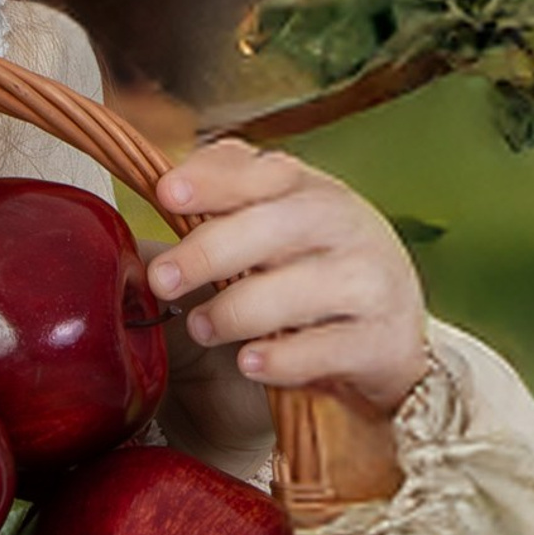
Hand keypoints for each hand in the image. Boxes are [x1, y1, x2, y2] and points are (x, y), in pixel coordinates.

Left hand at [144, 138, 428, 422]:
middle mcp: (346, 227)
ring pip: (298, 291)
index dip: (214, 180)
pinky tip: (250, 362)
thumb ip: (217, 217)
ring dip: (237, 310)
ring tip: (202, 326)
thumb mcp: (272, 234)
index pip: (263, 171)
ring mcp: (370, 283)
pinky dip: (281, 359)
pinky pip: (325, 349)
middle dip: (211, 250)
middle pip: (277, 226)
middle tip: (163, 278)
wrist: (391, 338)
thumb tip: (142, 220)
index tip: (167, 194)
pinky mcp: (381, 342)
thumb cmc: (314, 275)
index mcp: (311, 191)